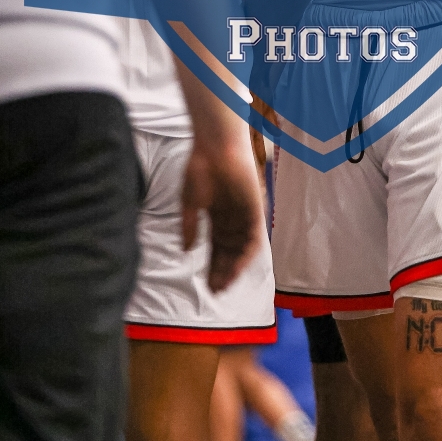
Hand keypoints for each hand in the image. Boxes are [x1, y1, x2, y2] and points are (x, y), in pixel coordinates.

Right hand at [180, 141, 262, 291]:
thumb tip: (186, 251)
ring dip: (234, 269)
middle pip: (229, 253)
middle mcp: (232, 218)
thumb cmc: (200, 168)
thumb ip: (189, 227)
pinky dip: (246, 256)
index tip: (206, 285)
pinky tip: (236, 270)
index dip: (212, 267)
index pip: (216, 248)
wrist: (216, 148)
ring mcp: (244, 215)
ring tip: (224, 286)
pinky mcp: (255, 210)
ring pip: (241, 250)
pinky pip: (253, 239)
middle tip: (215, 293)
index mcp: (217, 216)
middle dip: (222, 273)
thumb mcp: (189, 202)